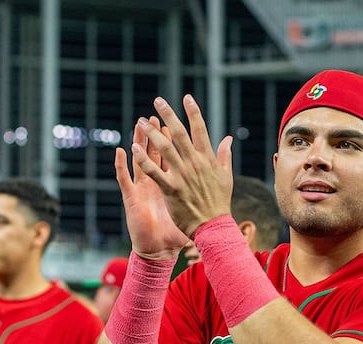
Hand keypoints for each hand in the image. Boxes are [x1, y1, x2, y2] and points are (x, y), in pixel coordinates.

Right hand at [115, 115, 189, 259]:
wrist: (160, 250)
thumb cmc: (177, 230)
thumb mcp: (192, 208)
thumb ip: (202, 192)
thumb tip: (215, 180)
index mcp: (170, 182)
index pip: (171, 157)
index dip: (173, 141)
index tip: (176, 124)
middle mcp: (154, 183)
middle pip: (154, 154)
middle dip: (155, 135)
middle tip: (155, 116)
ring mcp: (142, 189)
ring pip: (138, 161)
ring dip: (138, 143)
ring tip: (137, 126)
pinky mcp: (133, 198)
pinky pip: (125, 179)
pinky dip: (121, 165)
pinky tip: (120, 152)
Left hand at [134, 94, 233, 237]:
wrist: (213, 225)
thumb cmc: (219, 202)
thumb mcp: (226, 176)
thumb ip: (225, 155)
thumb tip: (229, 138)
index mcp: (207, 159)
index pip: (200, 129)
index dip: (193, 112)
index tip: (186, 97)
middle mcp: (194, 163)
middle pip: (179, 133)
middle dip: (168, 115)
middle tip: (157, 101)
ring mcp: (182, 175)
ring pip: (164, 148)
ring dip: (151, 133)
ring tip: (140, 121)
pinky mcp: (171, 189)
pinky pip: (154, 171)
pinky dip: (143, 160)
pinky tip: (133, 149)